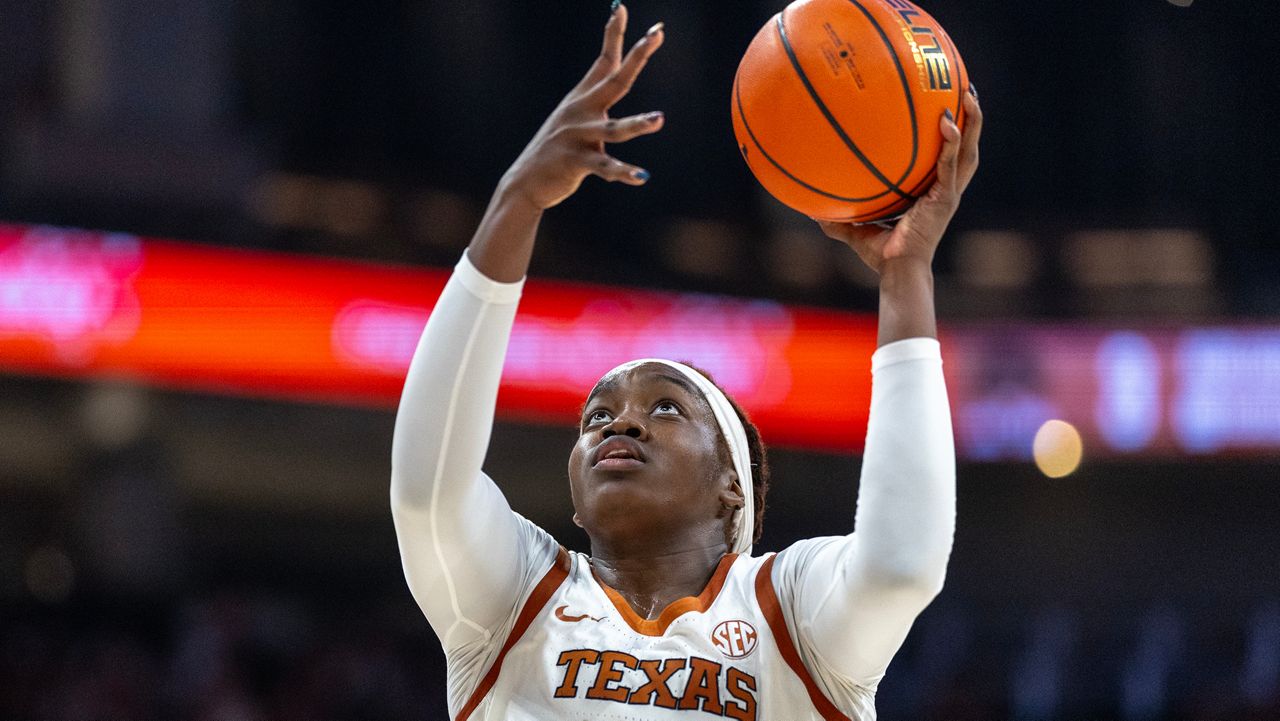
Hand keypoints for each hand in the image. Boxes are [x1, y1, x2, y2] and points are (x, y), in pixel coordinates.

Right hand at [502, 5, 665, 210]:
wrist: (525, 181)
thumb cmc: (557, 150)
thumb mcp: (575, 119)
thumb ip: (597, 100)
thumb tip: (613, 72)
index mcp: (582, 99)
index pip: (604, 61)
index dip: (614, 34)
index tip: (622, 9)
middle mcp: (581, 112)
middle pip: (616, 80)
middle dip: (638, 56)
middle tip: (656, 34)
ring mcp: (578, 136)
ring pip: (614, 129)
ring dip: (637, 124)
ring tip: (659, 119)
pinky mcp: (576, 162)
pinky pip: (605, 168)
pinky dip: (624, 172)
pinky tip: (642, 176)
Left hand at [817, 88, 982, 273]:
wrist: (898, 271)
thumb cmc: (883, 256)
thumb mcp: (859, 231)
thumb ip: (840, 220)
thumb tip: (812, 212)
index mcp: (933, 195)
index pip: (947, 159)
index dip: (952, 136)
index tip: (948, 110)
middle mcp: (946, 191)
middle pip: (967, 149)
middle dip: (971, 121)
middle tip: (968, 92)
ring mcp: (949, 194)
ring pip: (968, 152)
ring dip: (972, 123)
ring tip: (968, 95)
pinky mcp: (945, 199)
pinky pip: (950, 164)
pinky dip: (951, 142)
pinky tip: (946, 121)